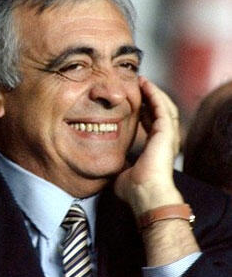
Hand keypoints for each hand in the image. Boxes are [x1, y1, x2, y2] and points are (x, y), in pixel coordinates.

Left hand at [114, 76, 182, 214]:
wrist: (146, 195)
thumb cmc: (134, 190)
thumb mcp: (122, 171)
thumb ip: (119, 164)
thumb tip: (108, 162)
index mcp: (156, 149)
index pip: (152, 124)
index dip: (144, 111)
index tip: (134, 102)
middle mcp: (165, 141)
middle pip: (160, 112)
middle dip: (151, 97)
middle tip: (139, 85)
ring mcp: (168, 136)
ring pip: (164, 106)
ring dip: (153, 92)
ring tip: (142, 81)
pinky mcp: (166, 132)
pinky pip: (162, 107)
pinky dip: (155, 95)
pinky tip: (146, 86)